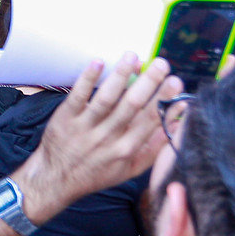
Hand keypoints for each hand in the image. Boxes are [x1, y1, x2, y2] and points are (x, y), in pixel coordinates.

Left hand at [12, 56, 173, 219]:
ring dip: (120, 75)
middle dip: (149, 83)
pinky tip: (98, 62)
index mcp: (126, 149)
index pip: (150, 120)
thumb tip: (177, 120)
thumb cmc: (98, 172)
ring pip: (106, 98)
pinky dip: (88, 79)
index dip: (164, 100)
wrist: (56, 179)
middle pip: (131, 105)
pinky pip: (78, 96)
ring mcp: (85, 127)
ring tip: (133, 56)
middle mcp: (107, 137)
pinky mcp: (66, 118)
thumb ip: (156, 147)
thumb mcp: (131, 168)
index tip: (177, 82)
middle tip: (162, 63)